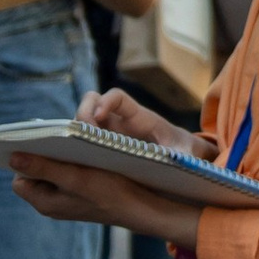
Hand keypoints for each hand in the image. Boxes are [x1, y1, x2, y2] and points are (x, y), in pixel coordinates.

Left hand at [10, 154, 204, 244]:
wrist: (141, 206)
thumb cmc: (109, 192)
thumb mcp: (75, 177)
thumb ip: (43, 168)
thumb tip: (12, 158)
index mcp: (44, 201)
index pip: (19, 176)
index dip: (25, 158)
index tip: (38, 141)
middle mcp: (51, 202)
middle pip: (36, 171)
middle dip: (46, 154)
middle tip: (60, 140)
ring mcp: (66, 198)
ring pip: (54, 169)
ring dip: (62, 155)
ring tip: (76, 145)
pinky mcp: (81, 193)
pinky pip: (69, 172)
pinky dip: (74, 161)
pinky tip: (87, 153)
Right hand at [80, 86, 213, 157]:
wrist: (178, 153)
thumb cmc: (181, 149)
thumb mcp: (183, 153)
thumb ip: (180, 156)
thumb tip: (175, 160)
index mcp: (139, 117)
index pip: (117, 97)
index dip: (106, 102)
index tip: (98, 117)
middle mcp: (119, 119)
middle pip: (92, 100)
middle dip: (83, 112)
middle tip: (82, 135)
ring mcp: (108, 130)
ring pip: (83, 117)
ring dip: (75, 129)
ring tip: (77, 150)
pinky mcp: (101, 143)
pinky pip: (82, 136)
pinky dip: (75, 143)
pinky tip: (75, 160)